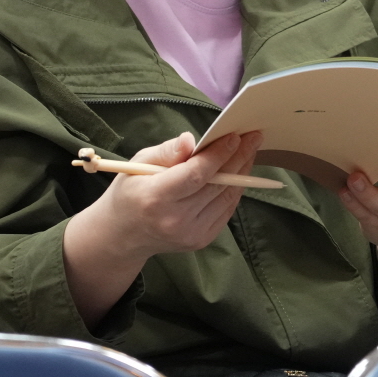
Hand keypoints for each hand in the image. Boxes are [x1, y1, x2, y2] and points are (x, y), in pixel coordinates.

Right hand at [62, 132, 260, 325]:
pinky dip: (234, 189)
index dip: (218, 155)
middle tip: (254, 136)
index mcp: (155, 198)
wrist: (123, 235)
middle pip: (216, 185)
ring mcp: (190, 233)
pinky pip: (225, 210)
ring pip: (226, 197)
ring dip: (241, 172)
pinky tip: (239, 171)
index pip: (195, 175)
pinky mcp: (201, 240)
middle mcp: (175, 220)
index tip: (235, 135)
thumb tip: (191, 139)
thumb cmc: (131, 191)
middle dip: (238, 158)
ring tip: (249, 149)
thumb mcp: (139, 163)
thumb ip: (167, 151)